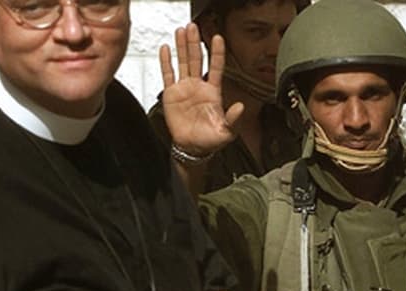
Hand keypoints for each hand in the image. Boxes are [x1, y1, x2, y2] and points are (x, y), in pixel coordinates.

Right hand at [159, 23, 243, 157]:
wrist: (192, 148)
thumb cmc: (210, 140)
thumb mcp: (227, 131)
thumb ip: (234, 118)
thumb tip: (240, 107)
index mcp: (213, 92)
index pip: (216, 67)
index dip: (217, 53)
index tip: (217, 38)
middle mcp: (199, 87)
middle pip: (197, 59)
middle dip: (195, 42)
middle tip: (193, 27)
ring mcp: (184, 89)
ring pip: (183, 62)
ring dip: (182, 47)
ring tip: (181, 31)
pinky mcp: (171, 95)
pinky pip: (168, 75)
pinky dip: (166, 61)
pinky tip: (165, 49)